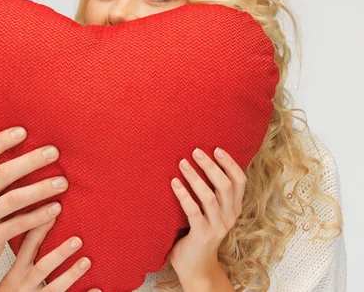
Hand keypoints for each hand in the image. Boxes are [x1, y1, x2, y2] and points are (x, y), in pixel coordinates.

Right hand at [0, 127, 68, 282]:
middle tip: (53, 152)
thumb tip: (18, 148)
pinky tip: (55, 209)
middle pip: (2, 174)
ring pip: (14, 199)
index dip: (1, 141)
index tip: (23, 131)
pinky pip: (18, 225)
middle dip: (31, 161)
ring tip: (62, 182)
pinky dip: (39, 216)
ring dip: (41, 189)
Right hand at [0, 219, 99, 291]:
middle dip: (60, 254)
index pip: (27, 247)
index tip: (54, 211)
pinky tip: (97, 290)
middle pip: (42, 268)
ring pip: (54, 288)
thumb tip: (38, 228)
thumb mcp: (10, 277)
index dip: (39, 228)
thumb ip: (24, 259)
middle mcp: (25, 285)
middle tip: (77, 240)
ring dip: (71, 274)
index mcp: (16, 273)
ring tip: (87, 261)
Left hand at [169, 147, 246, 290]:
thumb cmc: (199, 230)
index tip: (217, 148)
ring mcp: (217, 226)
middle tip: (195, 151)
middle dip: (210, 166)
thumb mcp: (211, 211)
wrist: (196, 266)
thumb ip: (211, 192)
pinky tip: (173, 183)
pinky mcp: (202, 234)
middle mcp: (229, 216)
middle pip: (225, 185)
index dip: (230, 164)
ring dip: (195, 177)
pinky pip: (193, 211)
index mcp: (234, 208)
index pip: (240, 181)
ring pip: (209, 196)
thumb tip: (197, 160)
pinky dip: (183, 194)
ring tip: (182, 163)